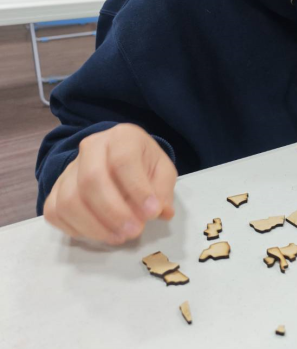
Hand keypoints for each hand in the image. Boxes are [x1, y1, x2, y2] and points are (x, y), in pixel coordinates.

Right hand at [43, 123, 176, 244]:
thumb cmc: (143, 164)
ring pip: (69, 200)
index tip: (152, 213)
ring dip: (94, 226)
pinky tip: (99, 234)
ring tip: (119, 237)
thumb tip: (162, 212)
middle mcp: (91, 147)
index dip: (137, 189)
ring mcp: (69, 168)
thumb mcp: (162, 170)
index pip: (123, 161)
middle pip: (91, 180)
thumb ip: (163, 190)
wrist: (119, 158)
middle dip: (113, 212)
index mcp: (122, 137)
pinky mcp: (56, 189)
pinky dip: (75, 228)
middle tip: (134, 231)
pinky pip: (55, 212)